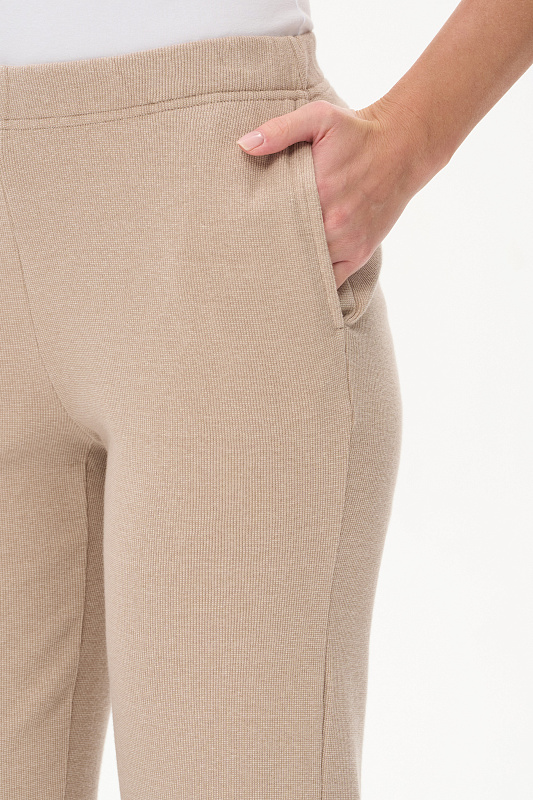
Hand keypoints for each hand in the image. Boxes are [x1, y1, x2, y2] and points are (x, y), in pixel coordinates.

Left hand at [236, 99, 428, 288]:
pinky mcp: (360, 253)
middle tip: (246, 260)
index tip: (240, 235)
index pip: (275, 223)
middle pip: (290, 250)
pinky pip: (332, 281)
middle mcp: (334, 224)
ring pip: (309, 270)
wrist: (402, 147)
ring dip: (290, 271)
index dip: (256, 232)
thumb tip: (245, 145)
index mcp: (318, 193)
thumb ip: (280, 130)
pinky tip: (298, 284)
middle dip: (270, 254)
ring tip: (267, 275)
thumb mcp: (319, 118)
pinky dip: (315, 285)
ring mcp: (349, 242)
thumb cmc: (357, 132)